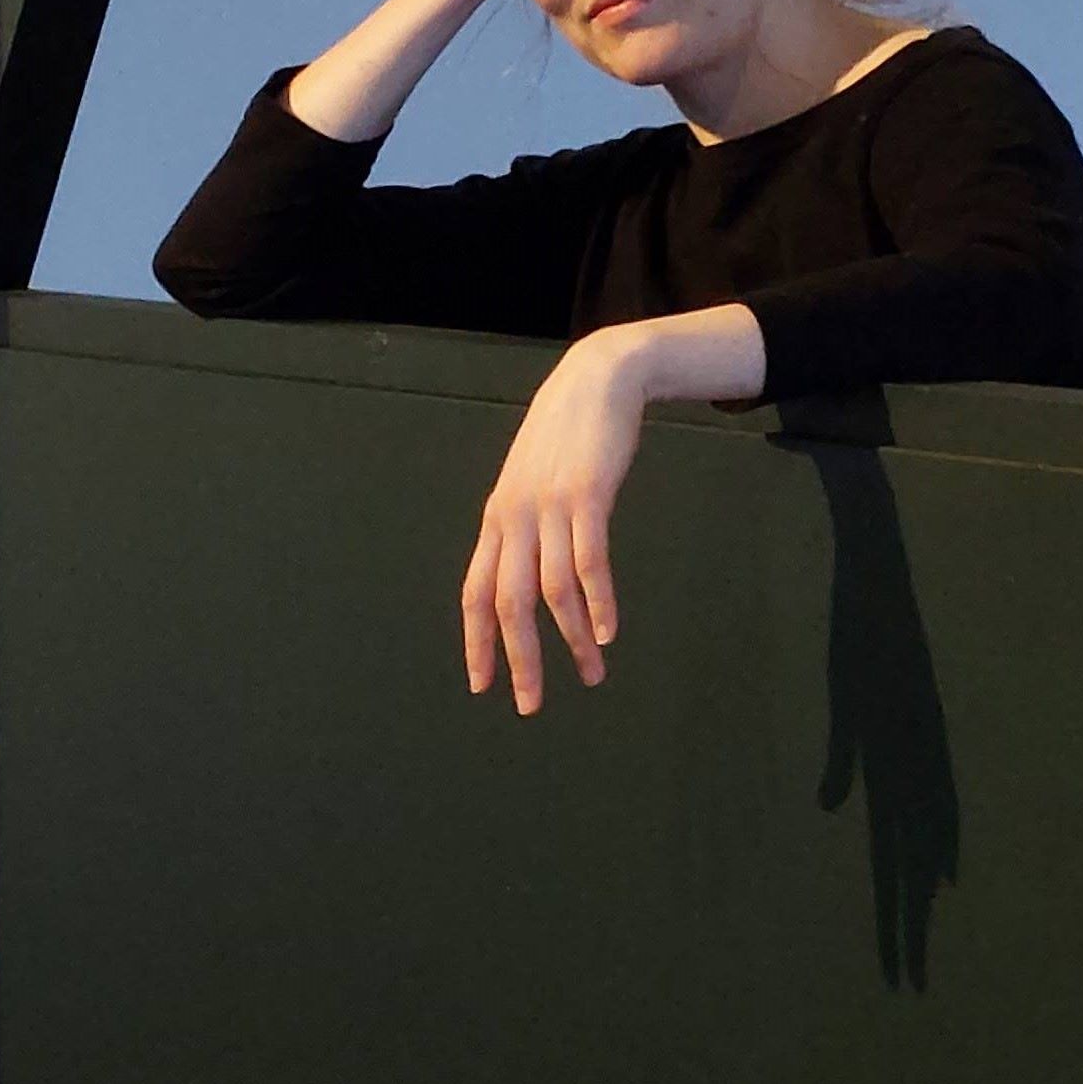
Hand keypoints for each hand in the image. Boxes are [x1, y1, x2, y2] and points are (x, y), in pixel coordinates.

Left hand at [462, 332, 653, 714]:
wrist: (596, 379)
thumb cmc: (566, 436)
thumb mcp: (532, 481)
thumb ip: (525, 527)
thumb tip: (525, 578)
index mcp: (497, 519)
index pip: (475, 592)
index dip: (476, 642)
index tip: (482, 685)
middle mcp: (515, 517)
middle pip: (508, 603)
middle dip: (519, 659)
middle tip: (529, 704)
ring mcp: (549, 506)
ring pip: (553, 590)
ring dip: (572, 640)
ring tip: (590, 674)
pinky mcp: (587, 495)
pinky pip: (589, 560)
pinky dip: (598, 601)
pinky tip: (607, 632)